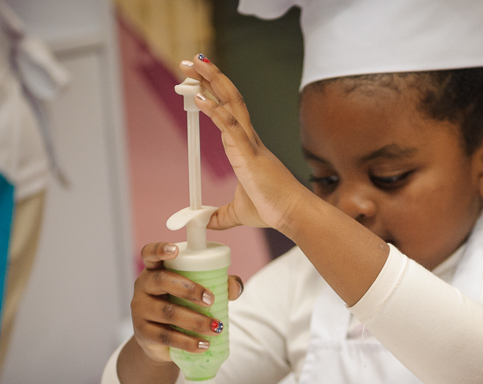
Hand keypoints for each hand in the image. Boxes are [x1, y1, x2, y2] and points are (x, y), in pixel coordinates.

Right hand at [130, 242, 243, 362]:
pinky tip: (203, 345)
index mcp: (155, 270)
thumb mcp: (197, 292)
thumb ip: (219, 284)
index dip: (159, 249)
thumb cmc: (182, 306)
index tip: (176, 250)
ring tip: (216, 328)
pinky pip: (166, 336)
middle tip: (211, 300)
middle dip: (189, 289)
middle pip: (161, 280)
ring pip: (167, 312)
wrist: (163, 341)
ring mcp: (140, 309)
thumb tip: (235, 287)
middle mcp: (143, 286)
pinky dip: (188, 342)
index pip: (150, 253)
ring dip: (195, 320)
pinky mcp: (143, 333)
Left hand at [179, 56, 312, 232]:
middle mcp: (249, 139)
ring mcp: (250, 144)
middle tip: (190, 61)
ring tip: (194, 63)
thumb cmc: (274, 209)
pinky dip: (215, 111)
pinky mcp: (250, 154)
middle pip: (229, 99)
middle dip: (209, 78)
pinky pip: (230, 126)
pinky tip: (200, 98)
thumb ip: (221, 215)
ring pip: (231, 103)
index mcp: (247, 148)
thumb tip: (205, 222)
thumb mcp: (239, 212)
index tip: (197, 83)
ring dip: (212, 82)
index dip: (213, 95)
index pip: (228, 113)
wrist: (292, 214)